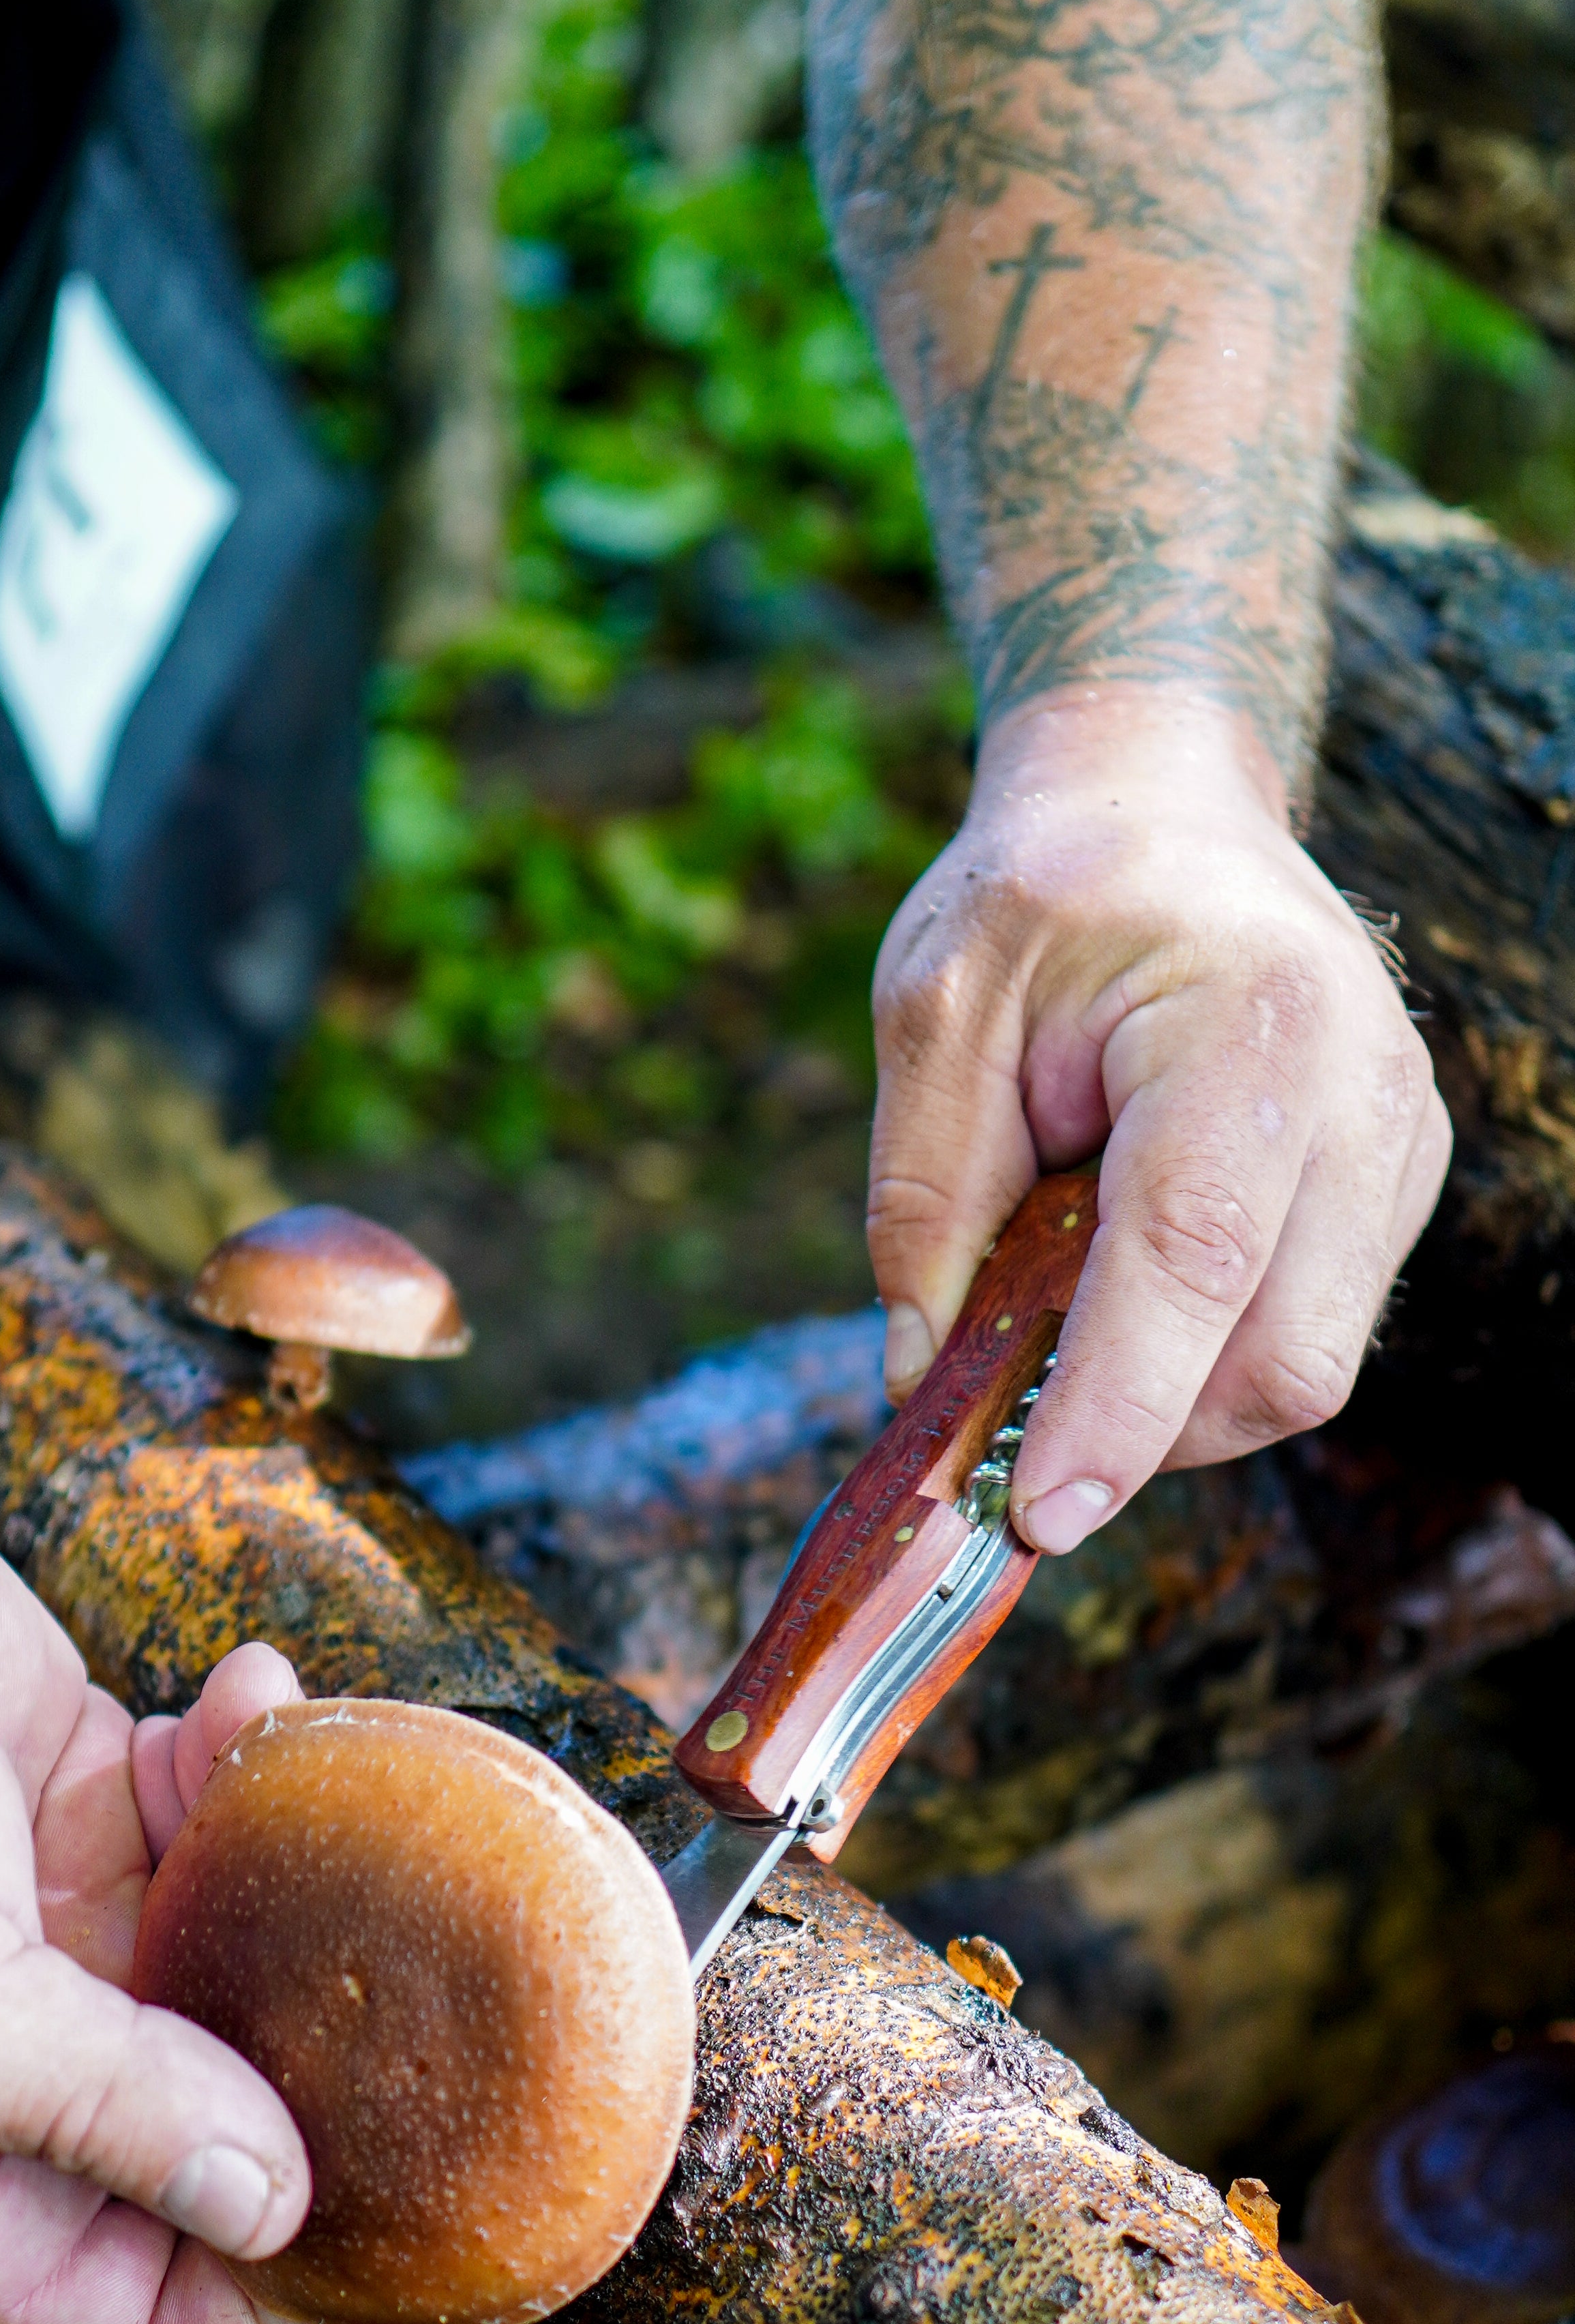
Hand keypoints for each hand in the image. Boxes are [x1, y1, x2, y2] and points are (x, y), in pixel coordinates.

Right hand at [0, 1379, 318, 2323]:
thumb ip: (89, 2104)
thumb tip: (269, 2202)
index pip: (123, 2316)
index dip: (251, 2306)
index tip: (381, 2235)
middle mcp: (3, 2072)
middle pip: (216, 2149)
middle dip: (323, 2093)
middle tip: (432, 2020)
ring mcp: (47, 1933)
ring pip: (244, 1972)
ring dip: (306, 1894)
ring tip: (330, 1804)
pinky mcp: (75, 1800)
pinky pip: (218, 1821)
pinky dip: (251, 1767)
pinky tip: (248, 1695)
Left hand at [867, 696, 1453, 1551]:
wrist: (1161, 810)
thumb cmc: (1043, 898)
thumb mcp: (934, 1012)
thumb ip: (923, 1201)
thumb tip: (924, 1386)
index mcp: (1252, 1021)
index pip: (1195, 1257)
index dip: (1118, 1405)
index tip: (1042, 1513)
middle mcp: (1363, 1090)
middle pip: (1279, 1356)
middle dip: (1143, 1429)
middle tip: (1012, 1423)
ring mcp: (1400, 1145)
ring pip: (1303, 1369)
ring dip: (1172, 1400)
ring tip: (1069, 1308)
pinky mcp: (1397, 1188)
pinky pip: (1307, 1333)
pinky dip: (1206, 1356)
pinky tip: (1134, 1284)